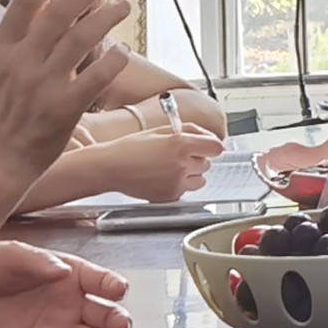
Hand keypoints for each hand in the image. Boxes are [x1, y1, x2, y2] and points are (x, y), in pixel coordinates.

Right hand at [0, 0, 133, 174]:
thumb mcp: (0, 67)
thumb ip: (24, 36)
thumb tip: (52, 0)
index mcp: (2, 48)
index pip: (26, 1)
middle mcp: (21, 63)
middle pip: (59, 13)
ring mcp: (42, 87)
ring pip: (80, 41)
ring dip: (106, 18)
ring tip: (122, 5)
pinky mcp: (62, 112)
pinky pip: (95, 78)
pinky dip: (112, 60)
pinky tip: (124, 49)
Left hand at [0, 240, 130, 327]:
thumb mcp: (11, 253)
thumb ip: (38, 261)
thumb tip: (61, 270)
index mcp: (69, 273)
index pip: (100, 280)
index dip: (112, 285)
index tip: (118, 290)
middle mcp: (69, 301)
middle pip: (104, 313)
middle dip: (117, 319)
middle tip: (120, 324)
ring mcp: (57, 326)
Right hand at [82, 125, 223, 203]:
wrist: (111, 167)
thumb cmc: (131, 148)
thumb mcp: (161, 130)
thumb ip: (189, 131)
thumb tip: (208, 137)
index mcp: (181, 144)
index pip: (216, 147)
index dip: (211, 145)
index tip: (207, 146)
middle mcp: (182, 164)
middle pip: (207, 164)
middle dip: (196, 159)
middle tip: (177, 155)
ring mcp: (177, 183)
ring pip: (200, 180)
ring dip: (191, 174)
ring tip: (170, 168)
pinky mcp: (171, 197)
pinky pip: (186, 191)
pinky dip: (179, 185)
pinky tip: (163, 178)